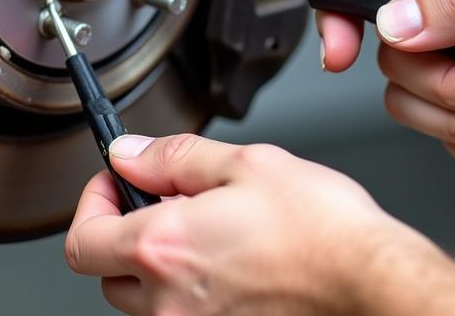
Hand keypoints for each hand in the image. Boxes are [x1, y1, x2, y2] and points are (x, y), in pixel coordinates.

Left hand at [65, 133, 454, 315]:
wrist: (373, 285)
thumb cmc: (322, 229)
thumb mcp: (245, 162)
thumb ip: (173, 157)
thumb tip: (129, 153)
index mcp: (164, 247)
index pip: (82, 240)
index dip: (91, 204)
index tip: (114, 183)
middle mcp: (171, 302)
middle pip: (109, 274)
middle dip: (126, 233)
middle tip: (162, 202)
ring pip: (147, 303)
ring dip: (161, 266)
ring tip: (209, 231)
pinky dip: (194, 292)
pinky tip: (232, 264)